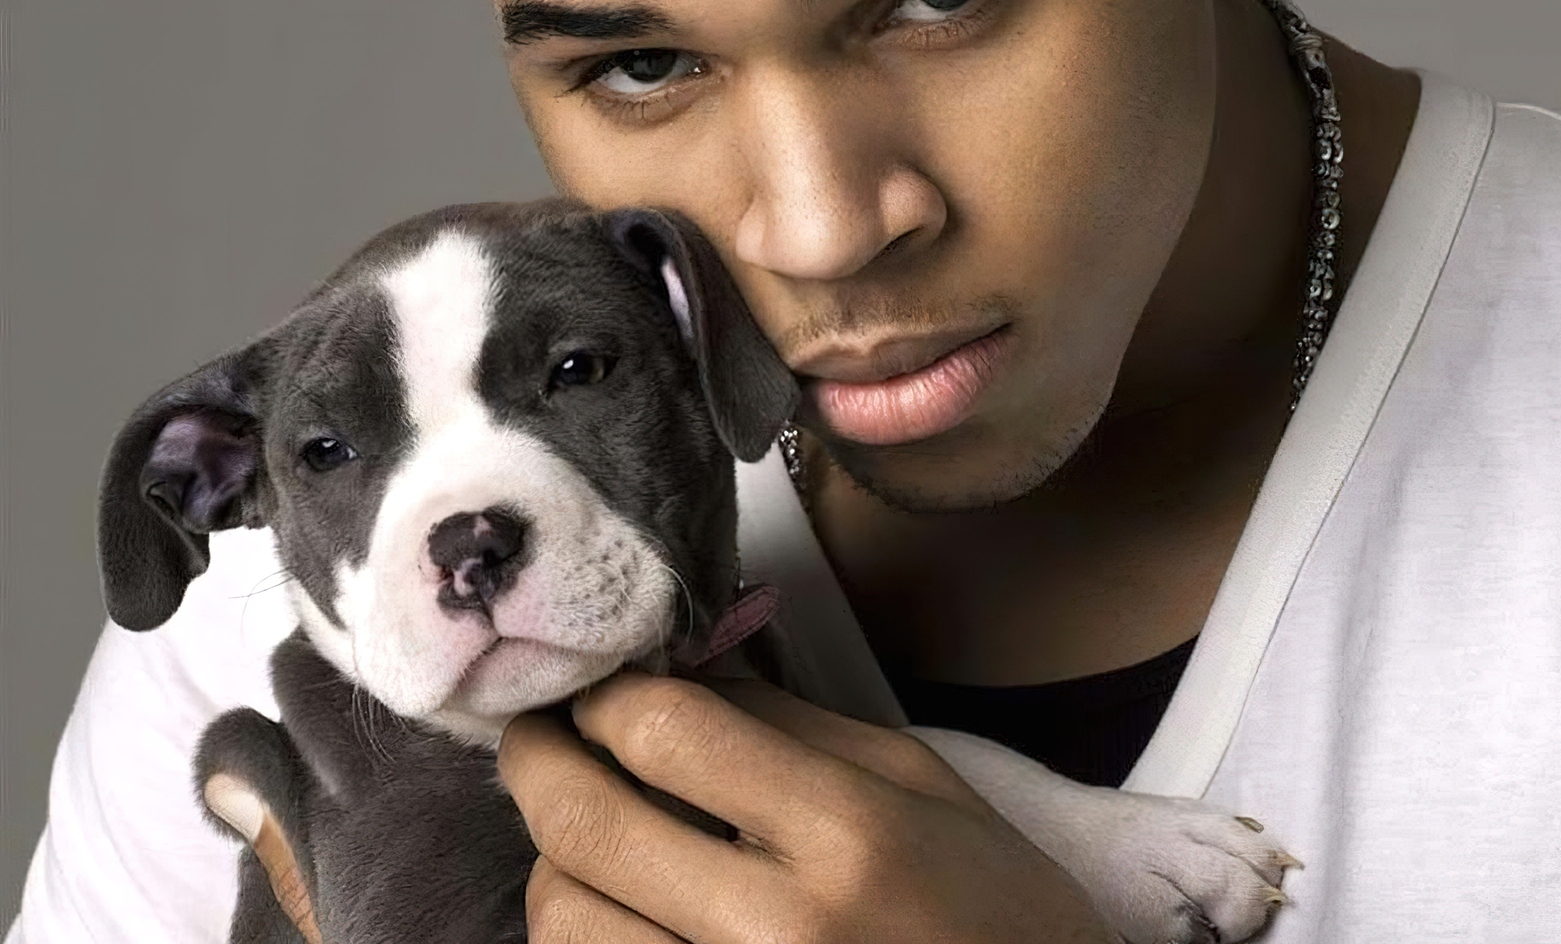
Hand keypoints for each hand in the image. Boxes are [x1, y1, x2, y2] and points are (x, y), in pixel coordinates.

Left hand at [497, 674, 1118, 942]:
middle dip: (538, 757)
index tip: (599, 681)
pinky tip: (620, 908)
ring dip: (555, 861)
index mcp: (845, 835)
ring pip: (564, 919)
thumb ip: (796, 725)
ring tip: (587, 834)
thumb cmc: (997, 913)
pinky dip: (588, 934)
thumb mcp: (922, 786)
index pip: (667, 731)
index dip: (607, 693)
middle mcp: (774, 931)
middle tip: (536, 730)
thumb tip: (679, 670)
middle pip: (587, 824)